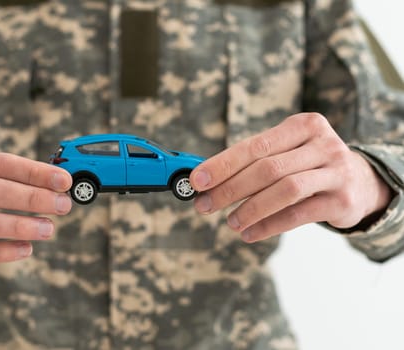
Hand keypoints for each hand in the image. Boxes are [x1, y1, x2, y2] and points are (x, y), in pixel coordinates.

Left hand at [190, 113, 392, 242]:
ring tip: (230, 222)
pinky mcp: (342, 200)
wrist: (361, 181)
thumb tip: (206, 180)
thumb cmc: (309, 164)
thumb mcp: (287, 152)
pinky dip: (269, 225)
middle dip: (230, 189)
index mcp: (303, 125)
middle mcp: (323, 144)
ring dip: (250, 209)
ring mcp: (336, 171)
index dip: (223, 164)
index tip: (197, 181)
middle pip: (267, 168)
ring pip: (284, 190)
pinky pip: (298, 215)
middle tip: (205, 205)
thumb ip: (253, 161)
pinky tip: (250, 233)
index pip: (255, 145)